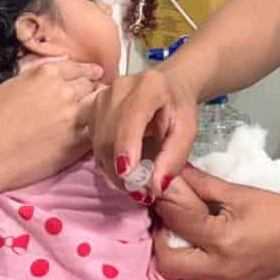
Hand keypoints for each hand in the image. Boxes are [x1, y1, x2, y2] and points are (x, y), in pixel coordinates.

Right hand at [0, 59, 104, 198]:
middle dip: (93, 88)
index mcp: (46, 74)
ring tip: (98, 111)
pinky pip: (96, 129)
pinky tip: (95, 130)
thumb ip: (32, 76)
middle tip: (94, 94)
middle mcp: (64, 91)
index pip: (78, 68)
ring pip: (98, 105)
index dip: (87, 72)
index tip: (95, 74)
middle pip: (91, 85)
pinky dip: (97, 127)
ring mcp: (73, 117)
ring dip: (98, 107)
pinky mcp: (77, 142)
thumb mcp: (7, 85)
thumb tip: (49, 76)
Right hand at [86, 69, 199, 197]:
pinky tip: (125, 170)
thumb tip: (155, 186)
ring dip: (114, 171)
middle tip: (142, 194)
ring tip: (135, 185)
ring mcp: (101, 97)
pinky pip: (95, 144)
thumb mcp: (187, 131)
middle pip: (111, 136)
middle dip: (122, 171)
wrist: (166, 87)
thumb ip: (175, 157)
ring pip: (99, 144)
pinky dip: (108, 162)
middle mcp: (119, 88)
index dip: (127, 147)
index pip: (131, 118)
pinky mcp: (92, 110)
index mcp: (149, 86)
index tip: (129, 176)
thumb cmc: (178, 108)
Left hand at [151, 166, 279, 279]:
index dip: (163, 202)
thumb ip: (203, 184)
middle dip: (159, 238)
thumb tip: (175, 171)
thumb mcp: (240, 193)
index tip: (159, 189)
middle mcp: (217, 267)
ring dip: (172, 252)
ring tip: (181, 229)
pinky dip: (188, 265)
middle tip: (168, 218)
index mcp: (221, 239)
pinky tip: (197, 247)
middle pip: (166, 261)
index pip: (176, 221)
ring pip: (178, 275)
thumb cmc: (279, 213)